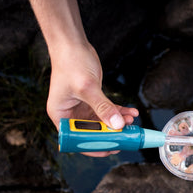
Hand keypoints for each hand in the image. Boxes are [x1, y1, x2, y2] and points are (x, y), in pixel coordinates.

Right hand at [16, 0, 137, 156]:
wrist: (72, 44)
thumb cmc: (71, 62)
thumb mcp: (88, 88)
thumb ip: (103, 108)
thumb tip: (118, 125)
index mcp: (60, 116)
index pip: (77, 140)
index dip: (94, 146)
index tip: (112, 148)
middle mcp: (70, 115)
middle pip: (92, 133)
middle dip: (110, 133)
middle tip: (127, 134)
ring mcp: (81, 108)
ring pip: (103, 122)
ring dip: (118, 123)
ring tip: (132, 120)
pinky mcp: (92, 101)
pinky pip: (107, 111)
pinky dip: (119, 112)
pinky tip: (131, 112)